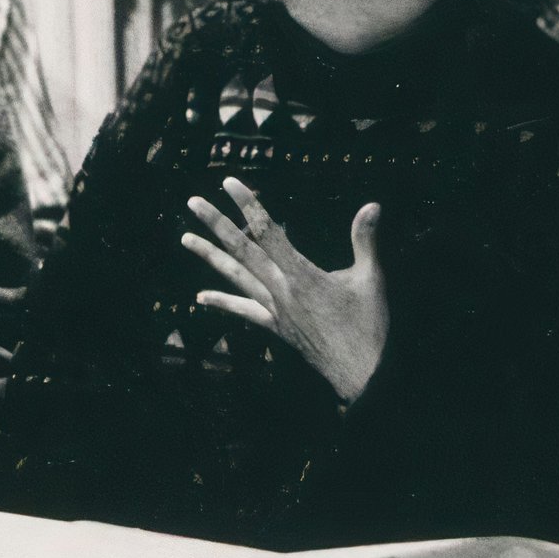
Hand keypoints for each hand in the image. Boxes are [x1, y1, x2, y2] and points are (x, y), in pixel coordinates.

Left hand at [182, 178, 388, 403]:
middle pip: (242, 250)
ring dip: (210, 256)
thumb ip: (366, 241)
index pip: (268, 232)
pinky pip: (244, 312)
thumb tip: (373, 205)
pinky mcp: (276, 328)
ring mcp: (275, 311)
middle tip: (193, 202)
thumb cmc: (369, 326)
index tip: (229, 183)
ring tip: (185, 238)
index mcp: (301, 276)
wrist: (361, 374)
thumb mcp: (371, 279)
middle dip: (216, 224)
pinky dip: (222, 302)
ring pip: (235, 277)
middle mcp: (280, 291)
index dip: (248, 205)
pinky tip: (200, 296)